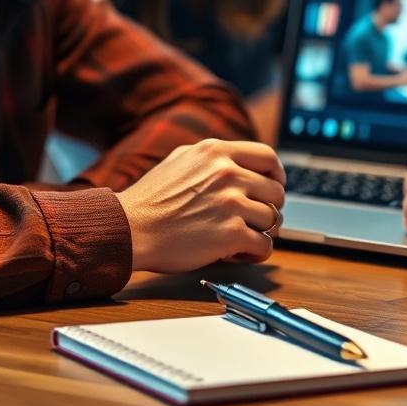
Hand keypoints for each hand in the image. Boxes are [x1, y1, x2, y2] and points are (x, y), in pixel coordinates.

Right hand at [116, 139, 284, 271]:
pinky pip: (264, 245)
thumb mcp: (181, 159)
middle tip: (256, 219)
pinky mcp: (230, 234)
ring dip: (261, 232)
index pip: (268, 157)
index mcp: (216, 152)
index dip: (277, 175)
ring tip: (242, 237)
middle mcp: (227, 173)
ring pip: (272, 219)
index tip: (273, 187)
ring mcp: (231, 203)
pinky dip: (255, 253)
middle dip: (270, 207)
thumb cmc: (150, 200)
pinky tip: (238, 253)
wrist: (129, 230)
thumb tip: (238, 162)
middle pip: (275, 191)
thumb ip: (212, 157)